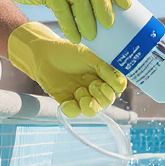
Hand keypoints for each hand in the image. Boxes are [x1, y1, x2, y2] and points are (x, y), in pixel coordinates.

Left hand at [6, 22, 127, 117]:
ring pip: (92, 111)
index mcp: (103, 75)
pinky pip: (75, 113)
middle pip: (107, 102)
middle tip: (91, 85)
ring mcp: (81, 95)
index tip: (103, 82)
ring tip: (79, 92)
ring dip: (88, 105)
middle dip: (101, 97)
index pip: (117, 88)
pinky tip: (67, 102)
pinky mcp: (67, 102)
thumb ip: (106, 69)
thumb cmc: (68, 52)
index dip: (113, 89)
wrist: (44, 55)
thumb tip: (120, 84)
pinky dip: (72, 110)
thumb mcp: (90, 57)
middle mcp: (95, 87)